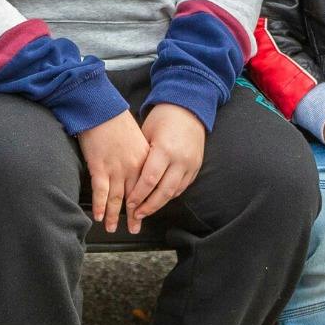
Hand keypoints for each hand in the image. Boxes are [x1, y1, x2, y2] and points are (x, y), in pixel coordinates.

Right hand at [78, 110, 149, 233]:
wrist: (101, 109)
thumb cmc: (117, 121)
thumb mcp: (137, 138)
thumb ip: (140, 155)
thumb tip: (140, 170)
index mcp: (144, 159)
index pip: (148, 187)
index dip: (146, 202)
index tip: (145, 213)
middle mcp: (133, 167)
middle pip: (134, 197)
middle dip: (134, 215)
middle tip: (135, 229)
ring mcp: (116, 168)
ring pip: (117, 198)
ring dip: (114, 216)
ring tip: (113, 228)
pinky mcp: (99, 167)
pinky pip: (101, 192)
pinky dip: (100, 206)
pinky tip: (98, 216)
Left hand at [127, 103, 207, 231]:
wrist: (188, 109)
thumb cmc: (163, 118)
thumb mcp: (146, 133)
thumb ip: (140, 157)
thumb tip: (128, 179)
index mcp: (164, 149)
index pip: (149, 180)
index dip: (138, 195)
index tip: (128, 204)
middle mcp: (179, 159)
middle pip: (163, 191)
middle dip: (148, 206)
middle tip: (137, 215)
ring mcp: (190, 164)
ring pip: (174, 192)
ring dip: (159, 204)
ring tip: (146, 211)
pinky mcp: (196, 167)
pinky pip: (182, 187)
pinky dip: (170, 195)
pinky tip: (160, 199)